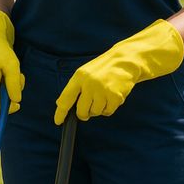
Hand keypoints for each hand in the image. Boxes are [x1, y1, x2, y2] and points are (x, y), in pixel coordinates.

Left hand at [54, 19, 183, 123]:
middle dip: (84, 114)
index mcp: (79, 77)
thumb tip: (62, 105)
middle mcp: (89, 84)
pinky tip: (112, 97)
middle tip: (88, 110)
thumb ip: (75, 88)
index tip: (58, 121)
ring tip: (104, 95)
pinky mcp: (115, 96)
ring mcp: (102, 90)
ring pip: (95, 112)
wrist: (125, 61)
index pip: (66, 98)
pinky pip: (108, 112)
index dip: (61, 112)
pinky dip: (109, 108)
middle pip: (81, 111)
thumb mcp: (86, 73)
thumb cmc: (103, 69)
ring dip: (99, 109)